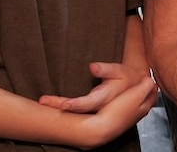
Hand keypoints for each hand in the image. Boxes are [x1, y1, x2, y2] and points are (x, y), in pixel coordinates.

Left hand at [38, 61, 157, 114]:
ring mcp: (92, 108)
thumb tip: (92, 67)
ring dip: (56, 106)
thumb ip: (106, 69)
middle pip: (75, 109)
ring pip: (72, 110)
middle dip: (58, 106)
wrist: (134, 89)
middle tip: (43, 102)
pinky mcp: (89, 107)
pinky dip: (60, 106)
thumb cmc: (126, 77)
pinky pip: (73, 108)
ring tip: (42, 101)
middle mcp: (96, 105)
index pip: (87, 103)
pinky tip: (49, 105)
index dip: (76, 105)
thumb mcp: (119, 71)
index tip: (63, 105)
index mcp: (104, 97)